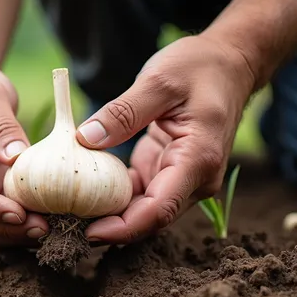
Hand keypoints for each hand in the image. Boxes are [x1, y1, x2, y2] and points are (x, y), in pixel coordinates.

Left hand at [76, 35, 256, 242]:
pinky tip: (84, 190)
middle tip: (66, 223)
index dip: (123, 228)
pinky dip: (113, 195)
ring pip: (143, 210)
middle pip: (150, 219)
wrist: (230, 63)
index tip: (88, 232)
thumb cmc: (200, 67)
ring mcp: (182, 178)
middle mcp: (195, 178)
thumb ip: (123, 112)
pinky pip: (138, 193)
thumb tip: (85, 139)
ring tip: (69, 210)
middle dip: (110, 227)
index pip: (159, 211)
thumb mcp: (158, 81)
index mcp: (197, 160)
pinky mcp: (166, 170)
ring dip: (109, 213)